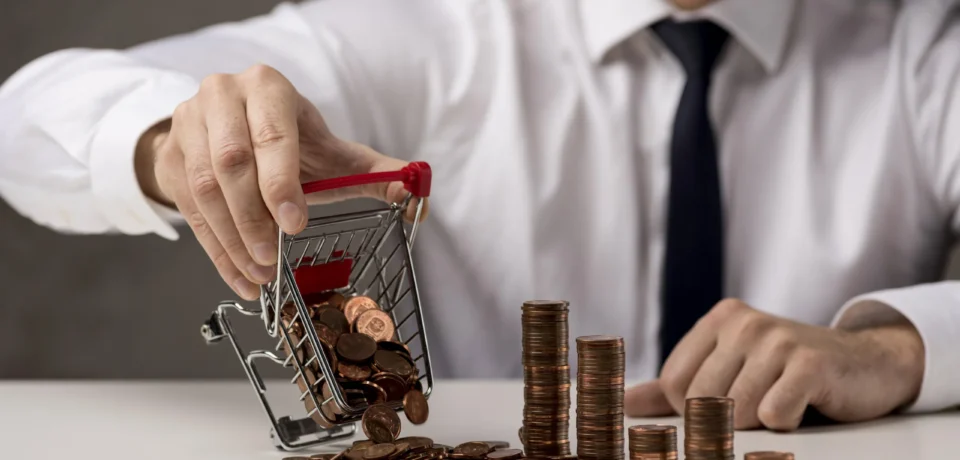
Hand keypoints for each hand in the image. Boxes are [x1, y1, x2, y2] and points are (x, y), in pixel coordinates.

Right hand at [135, 64, 426, 300]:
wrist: (227, 127)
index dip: (280, 183)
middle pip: (230, 162)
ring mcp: (187, 124)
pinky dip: (215, 251)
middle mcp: (221, 96)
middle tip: (273, 259)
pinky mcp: (169, 156)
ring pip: (203, 189)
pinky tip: (240, 278)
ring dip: (232, 239)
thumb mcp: (330, 151)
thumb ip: (373, 170)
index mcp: (267, 87)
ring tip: (260, 275)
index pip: (270, 135)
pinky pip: (187, 210)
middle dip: (253, 217)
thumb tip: (416, 189)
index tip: (295, 224)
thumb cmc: (289, 141)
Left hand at [624, 299, 923, 430]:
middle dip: (728, 419)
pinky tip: (803, 403)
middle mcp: (744, 323)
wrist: (866, 364)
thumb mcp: (731, 369)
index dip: (695, 410)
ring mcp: (777, 339)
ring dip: (759, 422)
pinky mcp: (809, 363)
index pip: (673, 385)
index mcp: (720, 320)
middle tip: (761, 404)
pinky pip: (773, 415)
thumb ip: (674, 387)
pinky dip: (786, 422)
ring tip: (783, 401)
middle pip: (701, 401)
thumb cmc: (790, 372)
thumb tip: (623, 403)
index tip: (726, 403)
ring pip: (736, 412)